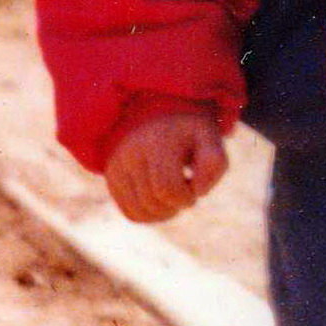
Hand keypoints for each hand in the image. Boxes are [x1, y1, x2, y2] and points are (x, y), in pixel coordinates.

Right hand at [105, 108, 226, 223]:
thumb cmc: (188, 130)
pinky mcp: (112, 178)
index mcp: (157, 140)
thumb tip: (199, 192)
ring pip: (140, 212)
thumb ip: (214, 162)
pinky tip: (161, 200)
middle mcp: (131, 153)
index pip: (167, 188)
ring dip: (164, 212)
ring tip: (174, 194)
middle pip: (154, 202)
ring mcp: (117, 165)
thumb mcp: (209, 136)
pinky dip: (150, 215)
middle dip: (177, 204)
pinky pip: (131, 213)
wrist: (156, 111)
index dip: (186, 196)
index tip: (194, 184)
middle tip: (185, 186)